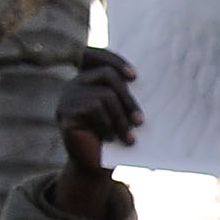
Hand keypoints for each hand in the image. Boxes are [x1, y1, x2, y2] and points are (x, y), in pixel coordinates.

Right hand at [53, 50, 138, 215]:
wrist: (97, 165)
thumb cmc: (115, 139)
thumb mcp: (124, 115)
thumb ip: (127, 96)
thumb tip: (154, 82)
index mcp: (89, 80)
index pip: (93, 54)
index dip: (113, 59)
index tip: (134, 77)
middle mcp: (75, 84)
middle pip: (106, 75)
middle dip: (128, 99)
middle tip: (140, 121)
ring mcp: (67, 98)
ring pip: (104, 96)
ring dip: (121, 120)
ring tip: (129, 138)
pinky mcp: (64, 113)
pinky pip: (94, 109)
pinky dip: (108, 126)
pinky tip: (110, 139)